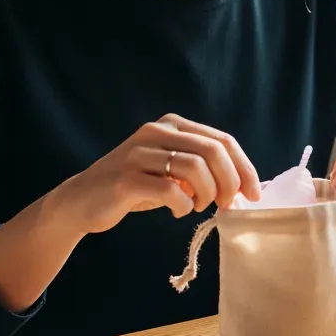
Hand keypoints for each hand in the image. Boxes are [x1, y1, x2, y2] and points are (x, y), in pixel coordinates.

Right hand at [62, 114, 261, 234]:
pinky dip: (183, 205)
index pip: (222, 140)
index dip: (244, 167)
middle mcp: (156, 131)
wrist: (82, 201)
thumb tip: (243, 185)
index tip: (253, 193)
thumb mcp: (170, 170)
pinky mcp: (126, 179)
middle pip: (212, 151)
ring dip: (207, 194)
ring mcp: (139, 153)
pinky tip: (179, 211)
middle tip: (227, 204)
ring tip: (198, 207)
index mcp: (172, 125)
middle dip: (230, 181)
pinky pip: (170, 190)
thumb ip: (201, 169)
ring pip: (195, 167)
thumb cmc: (135, 187)